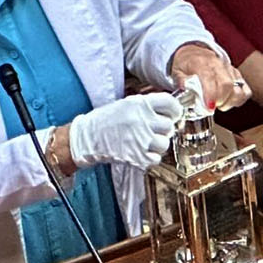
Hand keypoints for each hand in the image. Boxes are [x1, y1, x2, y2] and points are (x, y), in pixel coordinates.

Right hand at [70, 92, 184, 169]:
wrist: (87, 138)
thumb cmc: (105, 120)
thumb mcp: (126, 104)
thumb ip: (147, 107)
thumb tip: (168, 113)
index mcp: (140, 104)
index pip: (170, 103)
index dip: (174, 110)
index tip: (173, 114)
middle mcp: (142, 120)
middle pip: (169, 125)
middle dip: (163, 129)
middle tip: (153, 130)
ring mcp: (141, 139)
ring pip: (164, 143)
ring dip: (157, 144)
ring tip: (145, 142)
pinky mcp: (138, 156)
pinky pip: (156, 158)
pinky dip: (150, 157)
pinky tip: (140, 151)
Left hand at [168, 42, 247, 111]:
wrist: (193, 52)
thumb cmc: (185, 64)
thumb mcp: (177, 72)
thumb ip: (181, 82)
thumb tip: (184, 90)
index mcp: (202, 63)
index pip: (210, 78)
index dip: (211, 95)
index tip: (209, 107)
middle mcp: (218, 65)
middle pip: (227, 85)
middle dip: (220, 101)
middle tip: (210, 106)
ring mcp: (229, 70)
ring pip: (238, 89)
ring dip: (230, 101)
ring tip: (219, 103)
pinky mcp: (237, 76)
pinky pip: (245, 90)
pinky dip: (240, 99)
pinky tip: (229, 100)